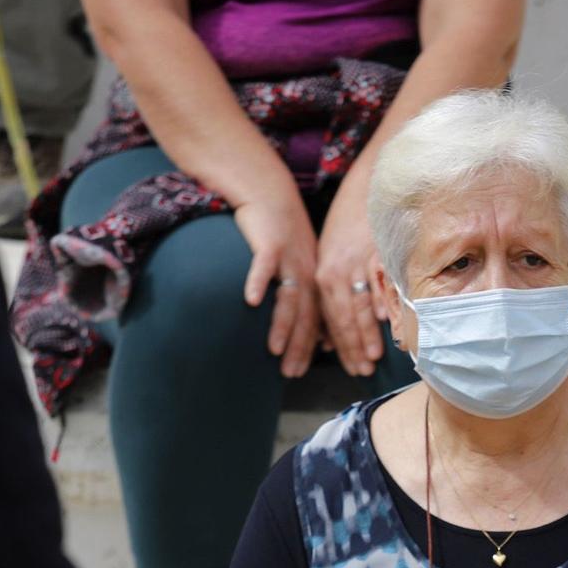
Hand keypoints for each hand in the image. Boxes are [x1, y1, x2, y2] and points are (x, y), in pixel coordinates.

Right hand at [232, 181, 320, 377]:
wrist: (270, 194)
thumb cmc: (280, 234)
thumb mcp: (297, 265)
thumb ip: (302, 296)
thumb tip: (309, 329)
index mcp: (314, 281)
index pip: (315, 321)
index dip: (310, 348)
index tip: (301, 373)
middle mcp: (306, 273)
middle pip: (305, 317)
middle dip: (299, 347)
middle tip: (291, 374)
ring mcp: (289, 259)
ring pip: (288, 298)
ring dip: (281, 326)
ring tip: (273, 350)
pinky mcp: (270, 244)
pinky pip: (264, 266)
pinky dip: (258, 283)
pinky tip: (251, 301)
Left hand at [315, 177, 386, 377]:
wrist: (365, 189)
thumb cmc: (350, 228)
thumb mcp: (333, 260)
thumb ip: (333, 298)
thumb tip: (328, 338)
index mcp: (324, 276)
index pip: (332, 319)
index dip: (341, 346)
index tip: (350, 367)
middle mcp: (336, 271)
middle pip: (344, 316)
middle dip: (352, 347)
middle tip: (361, 371)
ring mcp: (357, 262)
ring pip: (360, 303)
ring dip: (366, 333)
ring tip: (374, 356)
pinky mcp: (376, 250)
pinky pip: (379, 280)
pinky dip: (381, 299)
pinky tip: (385, 320)